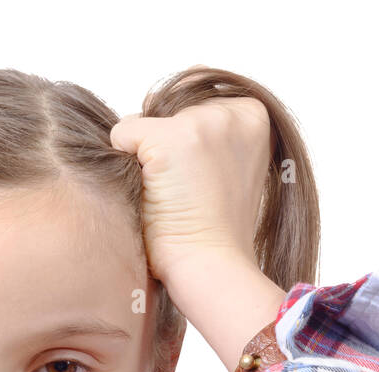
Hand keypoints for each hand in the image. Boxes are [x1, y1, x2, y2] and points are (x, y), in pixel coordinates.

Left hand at [110, 97, 272, 284]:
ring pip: (145, 124)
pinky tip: (151, 193)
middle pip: (168, 110)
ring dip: (146, 158)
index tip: (203, 180)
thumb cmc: (215, 229)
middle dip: (165, 148)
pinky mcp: (170, 140)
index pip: (197, 101)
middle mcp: (232, 111)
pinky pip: (123, 134)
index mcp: (256, 115)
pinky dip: (123, 162)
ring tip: (171, 195)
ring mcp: (202, 122)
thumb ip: (213, 136)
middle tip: (186, 193)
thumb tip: (158, 117)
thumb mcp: (232, 169)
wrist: (211, 265)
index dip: (188, 141)